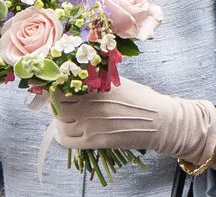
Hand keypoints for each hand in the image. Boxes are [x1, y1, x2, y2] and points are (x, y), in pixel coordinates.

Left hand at [53, 78, 215, 165]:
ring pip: (60, 122)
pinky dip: (61, 134)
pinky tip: (65, 128)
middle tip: (59, 98)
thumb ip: (96, 78)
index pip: (63, 83)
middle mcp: (92, 105)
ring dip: (58, 117)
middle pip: (58, 103)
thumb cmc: (141, 98)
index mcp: (98, 86)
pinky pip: (66, 140)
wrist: (160, 122)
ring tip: (64, 113)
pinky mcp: (95, 141)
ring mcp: (92, 125)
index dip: (56, 83)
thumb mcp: (117, 81)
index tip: (56, 82)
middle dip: (55, 100)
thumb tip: (73, 73)